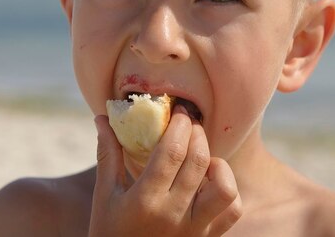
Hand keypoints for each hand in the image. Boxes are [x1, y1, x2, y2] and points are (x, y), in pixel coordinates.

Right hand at [88, 105, 241, 235]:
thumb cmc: (110, 233)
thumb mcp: (104, 196)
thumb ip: (108, 154)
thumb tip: (103, 117)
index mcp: (145, 202)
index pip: (172, 152)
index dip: (180, 125)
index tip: (178, 110)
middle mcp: (174, 216)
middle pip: (199, 161)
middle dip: (196, 133)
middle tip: (188, 122)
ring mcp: (194, 230)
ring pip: (224, 188)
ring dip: (217, 163)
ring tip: (201, 155)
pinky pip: (232, 211)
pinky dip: (227, 189)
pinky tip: (209, 180)